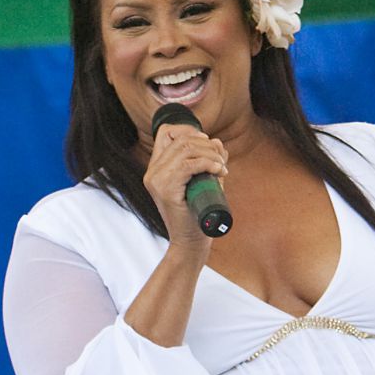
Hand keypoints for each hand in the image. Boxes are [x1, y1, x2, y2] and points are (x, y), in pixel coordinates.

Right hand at [144, 121, 228, 251]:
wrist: (190, 243)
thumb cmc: (198, 214)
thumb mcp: (203, 181)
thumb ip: (208, 161)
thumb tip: (217, 141)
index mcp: (156, 168)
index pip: (166, 131)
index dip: (190, 131)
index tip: (208, 145)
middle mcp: (152, 172)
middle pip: (181, 139)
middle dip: (207, 144)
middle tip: (221, 161)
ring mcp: (156, 180)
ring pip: (186, 149)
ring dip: (211, 154)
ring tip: (222, 168)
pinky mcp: (166, 190)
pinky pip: (188, 165)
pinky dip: (208, 163)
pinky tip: (218, 171)